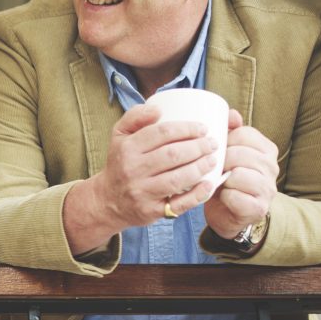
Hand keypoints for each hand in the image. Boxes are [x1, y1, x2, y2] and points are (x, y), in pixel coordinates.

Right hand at [63, 104, 219, 251]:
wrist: (108, 200)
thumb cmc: (120, 163)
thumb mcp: (119, 136)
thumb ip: (135, 116)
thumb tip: (158, 108)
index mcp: (126, 148)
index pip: (161, 133)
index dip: (187, 129)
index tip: (202, 128)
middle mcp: (132, 170)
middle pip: (173, 155)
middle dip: (199, 147)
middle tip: (212, 144)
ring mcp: (142, 192)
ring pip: (178, 179)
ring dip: (201, 168)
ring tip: (212, 160)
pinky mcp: (151, 211)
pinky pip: (179, 204)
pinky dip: (198, 194)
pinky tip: (209, 184)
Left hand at [203, 109, 277, 239]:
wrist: (228, 213)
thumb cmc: (226, 178)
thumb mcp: (228, 152)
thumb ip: (229, 131)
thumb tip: (230, 112)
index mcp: (266, 149)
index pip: (243, 134)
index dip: (223, 142)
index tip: (217, 151)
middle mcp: (272, 167)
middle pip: (239, 154)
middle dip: (220, 161)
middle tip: (214, 169)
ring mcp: (268, 188)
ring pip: (238, 174)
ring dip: (222, 179)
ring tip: (220, 183)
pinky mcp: (259, 208)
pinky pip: (235, 196)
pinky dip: (224, 197)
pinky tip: (223, 197)